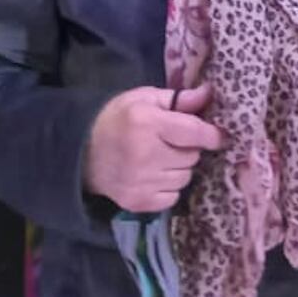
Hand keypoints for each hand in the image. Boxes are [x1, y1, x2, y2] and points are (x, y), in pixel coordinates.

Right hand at [85, 86, 225, 213]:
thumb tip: (209, 94)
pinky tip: (153, 175)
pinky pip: (173, 197)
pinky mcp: (138, 202)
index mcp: (147, 123)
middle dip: (188, 149)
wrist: (81, 152)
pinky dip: (169, 187)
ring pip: (185, 178)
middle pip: (192, 157)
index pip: (194, 133)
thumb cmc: (117, 119)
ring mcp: (141, 182)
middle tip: (171, 142)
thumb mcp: (144, 99)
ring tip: (160, 158)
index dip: (211, 135)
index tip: (216, 135)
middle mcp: (145, 154)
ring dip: (179, 169)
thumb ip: (178, 99)